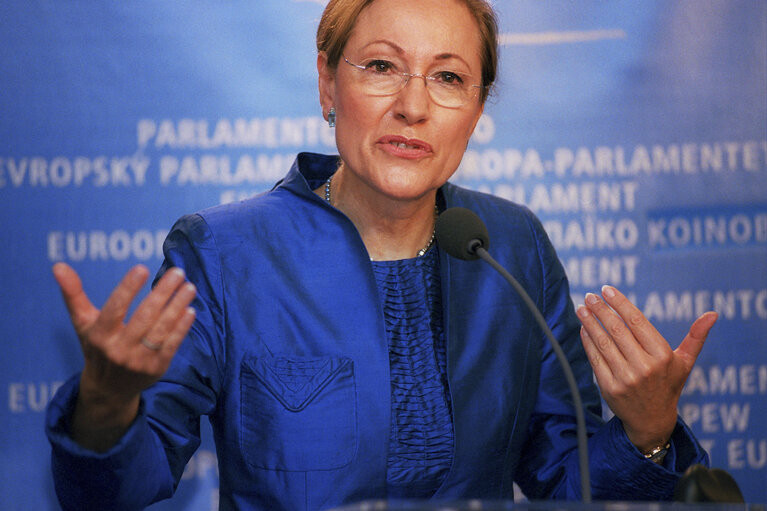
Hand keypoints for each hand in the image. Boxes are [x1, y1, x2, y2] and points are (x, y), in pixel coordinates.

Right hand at [53, 262, 195, 449]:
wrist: (109, 390)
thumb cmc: (97, 347)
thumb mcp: (83, 323)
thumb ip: (73, 294)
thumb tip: (58, 265)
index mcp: (99, 335)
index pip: (114, 308)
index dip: (128, 288)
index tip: (142, 268)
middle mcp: (118, 349)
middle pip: (144, 316)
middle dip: (163, 292)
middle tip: (178, 272)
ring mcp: (139, 360)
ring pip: (161, 329)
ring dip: (177, 306)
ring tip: (189, 287)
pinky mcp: (156, 368)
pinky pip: (171, 345)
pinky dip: (182, 327)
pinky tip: (190, 310)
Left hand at [577, 285, 716, 452]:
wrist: (652, 421)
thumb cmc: (668, 384)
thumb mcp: (685, 362)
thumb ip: (696, 337)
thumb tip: (713, 313)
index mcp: (663, 356)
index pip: (638, 322)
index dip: (621, 304)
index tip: (607, 289)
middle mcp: (644, 367)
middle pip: (618, 330)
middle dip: (601, 310)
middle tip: (590, 296)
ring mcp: (625, 378)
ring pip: (603, 343)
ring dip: (590, 323)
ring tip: (582, 308)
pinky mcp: (609, 388)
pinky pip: (595, 358)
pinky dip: (587, 341)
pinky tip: (583, 328)